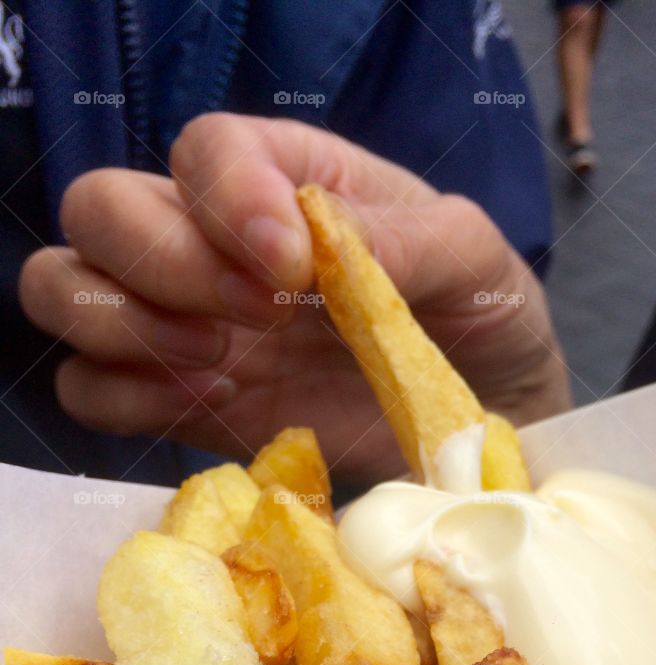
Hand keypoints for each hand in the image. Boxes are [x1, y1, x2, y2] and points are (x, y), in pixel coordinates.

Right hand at [19, 113, 569, 483]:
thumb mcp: (474, 258)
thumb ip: (404, 238)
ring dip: (120, 322)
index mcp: (286, 179)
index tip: (292, 264)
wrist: (487, 420)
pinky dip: (120, 397)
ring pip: (67, 290)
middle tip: (259, 316)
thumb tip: (314, 240)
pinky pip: (91, 391)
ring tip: (220, 361)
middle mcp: (217, 243)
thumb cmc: (482, 318)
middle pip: (100, 210)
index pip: (203, 151)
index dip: (226, 199)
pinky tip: (205, 402)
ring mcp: (189, 326)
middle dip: (160, 259)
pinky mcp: (184, 406)